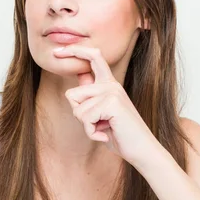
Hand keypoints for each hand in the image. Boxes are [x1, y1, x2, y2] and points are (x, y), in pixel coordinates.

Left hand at [53, 45, 159, 165]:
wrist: (141, 149)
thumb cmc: (120, 134)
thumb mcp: (101, 113)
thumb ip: (91, 96)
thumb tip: (81, 74)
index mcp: (109, 83)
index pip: (93, 57)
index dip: (75, 50)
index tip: (58, 52)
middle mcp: (110, 84)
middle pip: (72, 94)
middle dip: (79, 115)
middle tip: (98, 124)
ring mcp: (111, 91)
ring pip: (77, 110)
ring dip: (87, 126)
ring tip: (105, 129)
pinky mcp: (111, 102)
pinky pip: (85, 118)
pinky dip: (91, 133)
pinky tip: (105, 135)